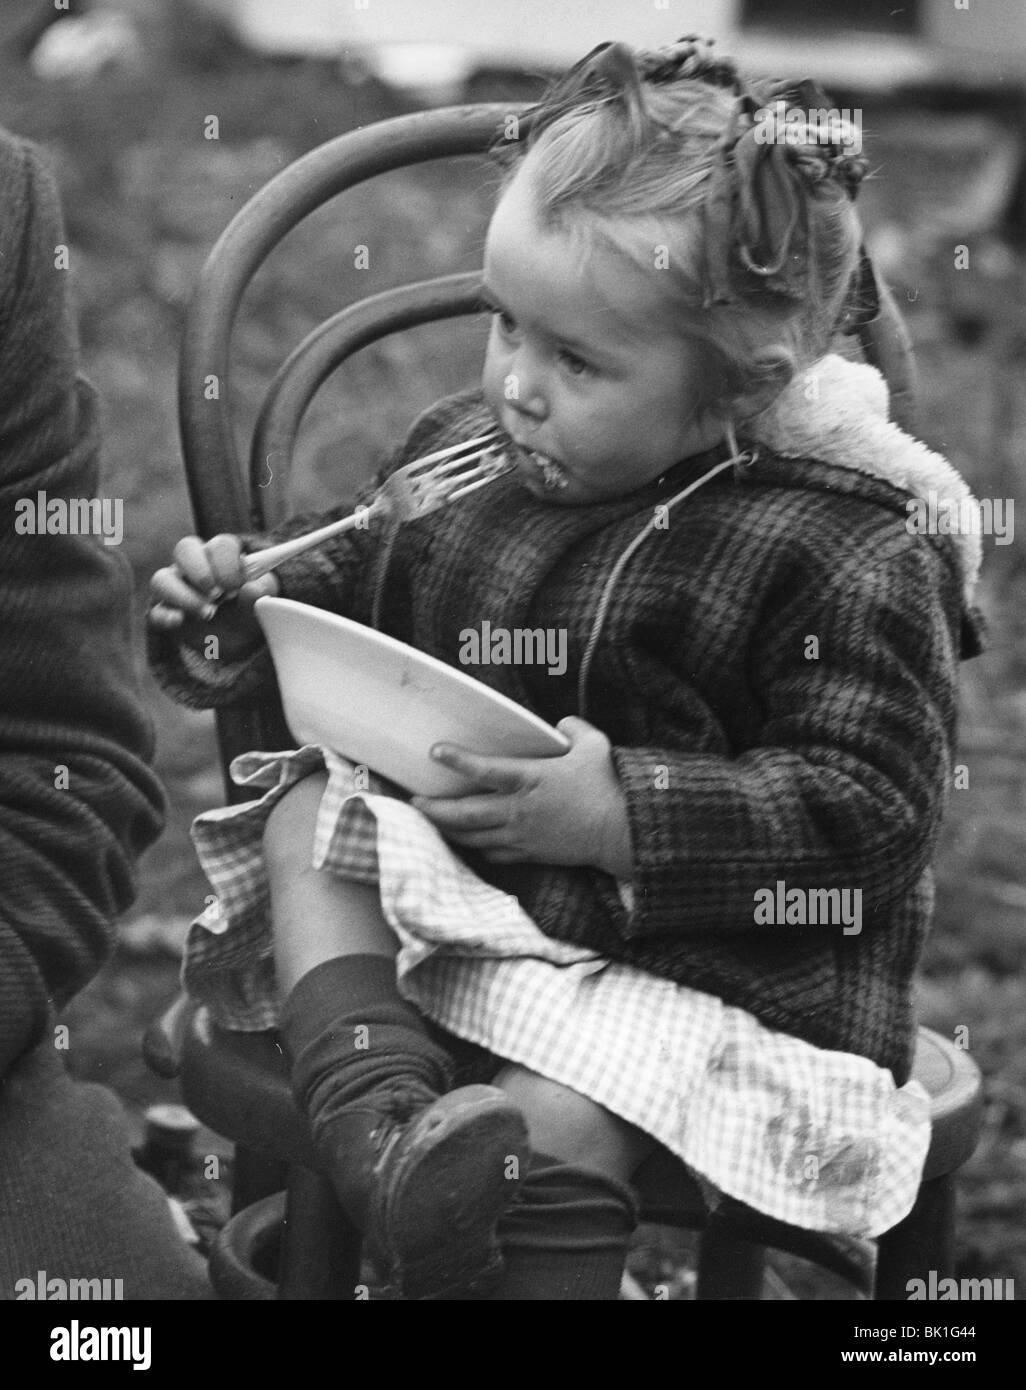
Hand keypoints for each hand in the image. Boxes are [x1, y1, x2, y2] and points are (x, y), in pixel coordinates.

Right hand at [148, 533, 278, 663]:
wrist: (240, 642)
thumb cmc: (250, 610)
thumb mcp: (264, 603)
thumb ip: (262, 593)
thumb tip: (252, 588)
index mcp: (222, 557)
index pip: (220, 545)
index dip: (228, 563)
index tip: (237, 585)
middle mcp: (195, 566)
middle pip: (185, 549)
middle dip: (201, 570)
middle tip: (218, 594)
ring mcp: (176, 588)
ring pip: (162, 578)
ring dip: (184, 595)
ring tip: (208, 613)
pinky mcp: (165, 612)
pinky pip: (155, 610)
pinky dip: (166, 615)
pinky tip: (179, 621)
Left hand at [412, 716, 633, 877]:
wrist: (623, 832)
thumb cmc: (609, 787)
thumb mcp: (595, 746)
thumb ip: (573, 730)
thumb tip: (561, 725)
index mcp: (532, 779)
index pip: (486, 770)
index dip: (458, 760)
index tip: (435, 751)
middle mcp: (520, 810)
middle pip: (466, 814)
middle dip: (435, 809)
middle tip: (414, 801)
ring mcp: (522, 836)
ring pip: (474, 837)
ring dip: (448, 830)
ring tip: (430, 821)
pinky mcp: (530, 853)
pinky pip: (494, 853)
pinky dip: (476, 846)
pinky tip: (469, 841)